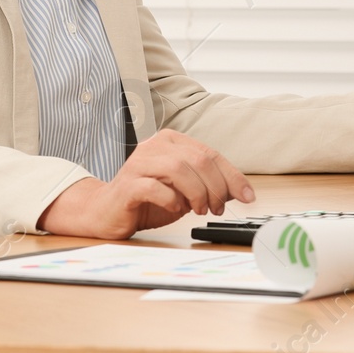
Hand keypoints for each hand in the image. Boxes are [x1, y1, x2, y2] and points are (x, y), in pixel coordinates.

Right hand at [38, 129, 254, 238]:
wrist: (105, 211)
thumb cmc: (146, 200)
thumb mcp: (184, 190)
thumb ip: (208, 185)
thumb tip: (240, 191)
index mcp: (171, 142)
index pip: (210, 154)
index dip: (233, 176)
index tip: (248, 196)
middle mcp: (155, 146)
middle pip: (198, 159)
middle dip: (216, 187)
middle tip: (218, 208)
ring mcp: (139, 163)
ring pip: (179, 169)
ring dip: (197, 193)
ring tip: (199, 210)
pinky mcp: (127, 184)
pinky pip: (155, 187)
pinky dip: (172, 200)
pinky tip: (175, 209)